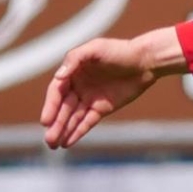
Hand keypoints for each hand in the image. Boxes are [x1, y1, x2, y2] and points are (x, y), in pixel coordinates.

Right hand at [40, 36, 161, 148]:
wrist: (146, 60)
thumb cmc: (120, 50)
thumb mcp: (96, 48)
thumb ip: (75, 59)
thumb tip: (58, 77)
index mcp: (73, 72)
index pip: (57, 92)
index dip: (50, 106)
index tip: (46, 120)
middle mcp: (79, 87)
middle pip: (63, 108)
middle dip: (55, 124)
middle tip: (48, 139)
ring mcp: (90, 98)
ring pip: (73, 117)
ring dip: (63, 130)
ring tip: (53, 144)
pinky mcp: (102, 108)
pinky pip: (87, 122)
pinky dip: (78, 132)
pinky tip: (67, 143)